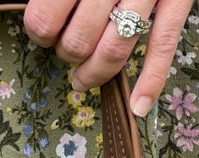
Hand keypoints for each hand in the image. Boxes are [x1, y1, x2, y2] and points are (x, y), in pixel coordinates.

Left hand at [22, 0, 194, 115]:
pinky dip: (151, 80)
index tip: (42, 31)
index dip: (40, 32)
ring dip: (94, 74)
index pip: (45, 17)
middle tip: (64, 49)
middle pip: (79, 39)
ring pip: (115, 49)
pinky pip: (163, 44)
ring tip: (81, 80)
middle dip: (67, 53)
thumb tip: (35, 9)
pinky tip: (138, 106)